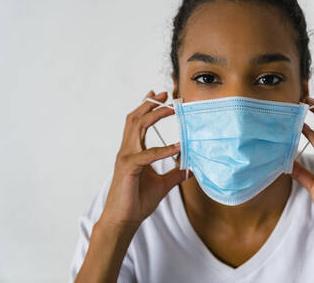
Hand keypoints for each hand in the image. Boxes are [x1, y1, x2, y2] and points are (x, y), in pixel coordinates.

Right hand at [99, 90, 186, 229]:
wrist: (123, 220)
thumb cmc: (137, 201)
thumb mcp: (163, 184)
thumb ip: (175, 174)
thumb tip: (190, 169)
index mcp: (133, 151)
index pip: (137, 122)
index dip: (147, 107)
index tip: (158, 95)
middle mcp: (127, 150)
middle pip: (135, 119)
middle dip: (150, 104)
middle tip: (166, 94)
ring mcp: (126, 158)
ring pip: (137, 128)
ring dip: (154, 115)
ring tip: (170, 108)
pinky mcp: (128, 168)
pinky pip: (147, 155)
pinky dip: (162, 150)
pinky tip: (177, 147)